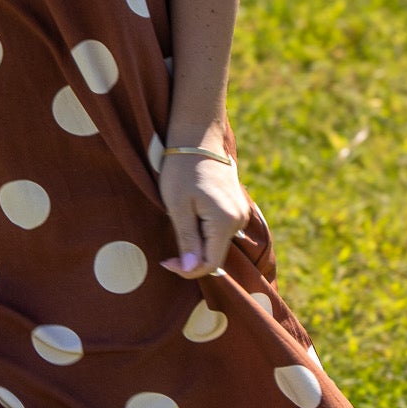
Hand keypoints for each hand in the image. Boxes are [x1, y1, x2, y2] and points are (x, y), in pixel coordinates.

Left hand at [158, 153, 251, 278]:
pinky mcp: (237, 207)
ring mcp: (241, 213)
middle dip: (190, 255)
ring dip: (197, 241)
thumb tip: (192, 268)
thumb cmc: (182, 168)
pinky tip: (190, 213)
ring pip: (217, 243)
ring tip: (180, 218)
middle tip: (168, 241)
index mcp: (225, 222)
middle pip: (214, 255)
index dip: (187, 270)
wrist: (198, 137)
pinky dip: (204, 230)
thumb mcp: (178, 205)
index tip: (166, 261)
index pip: (210, 264)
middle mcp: (239, 220)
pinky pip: (220, 230)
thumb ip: (187, 239)